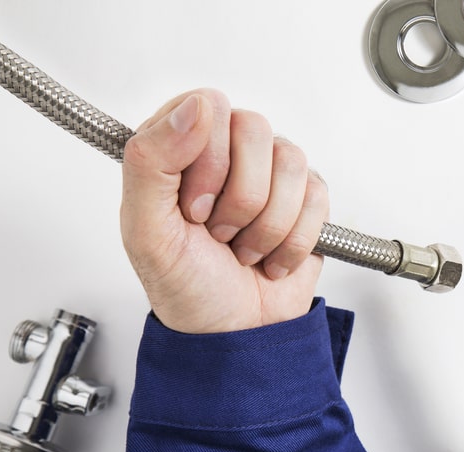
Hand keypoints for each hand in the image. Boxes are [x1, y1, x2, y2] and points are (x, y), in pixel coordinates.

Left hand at [120, 89, 327, 333]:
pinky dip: (294, 240)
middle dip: (240, 197)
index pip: (207, 107)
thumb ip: (151, 160)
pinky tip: (272, 257)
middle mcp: (229, 151)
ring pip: (291, 162)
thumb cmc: (185, 286)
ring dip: (267, 224)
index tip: (193, 209)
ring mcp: (272, 173)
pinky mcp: (309, 199)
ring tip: (245, 248)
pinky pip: (318, 196)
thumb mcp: (145, 230)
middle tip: (219, 232)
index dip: (207, 160)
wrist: (234, 333)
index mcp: (181, 147)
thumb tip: (196, 106)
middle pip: (255, 128)